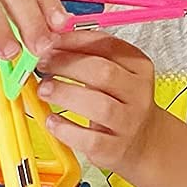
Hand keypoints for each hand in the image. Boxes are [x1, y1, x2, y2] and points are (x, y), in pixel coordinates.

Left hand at [36, 30, 162, 176]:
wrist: (143, 141)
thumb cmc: (120, 102)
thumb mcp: (115, 73)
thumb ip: (89, 55)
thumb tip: (51, 39)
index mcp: (139, 67)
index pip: (108, 45)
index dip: (74, 41)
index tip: (50, 40)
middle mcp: (138, 93)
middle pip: (103, 73)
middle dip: (67, 65)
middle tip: (43, 64)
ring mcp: (129, 122)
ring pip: (99, 105)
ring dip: (65, 94)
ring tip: (44, 90)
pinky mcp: (115, 148)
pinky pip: (90, 138)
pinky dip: (66, 129)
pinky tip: (51, 120)